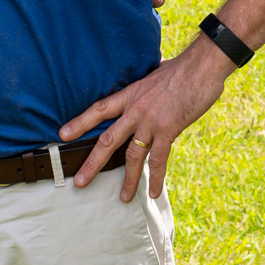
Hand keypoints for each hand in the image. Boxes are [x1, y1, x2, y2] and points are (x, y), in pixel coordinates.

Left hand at [59, 34, 232, 201]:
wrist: (201, 66)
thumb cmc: (181, 69)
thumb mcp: (153, 75)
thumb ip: (144, 87)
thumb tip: (144, 85)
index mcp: (130, 94)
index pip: (99, 109)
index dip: (80, 122)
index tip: (63, 134)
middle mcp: (136, 110)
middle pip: (108, 139)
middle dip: (93, 162)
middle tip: (80, 181)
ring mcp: (151, 121)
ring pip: (132, 156)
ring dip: (127, 179)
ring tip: (121, 197)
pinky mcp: (169, 130)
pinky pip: (159, 160)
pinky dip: (155, 178)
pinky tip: (152, 192)